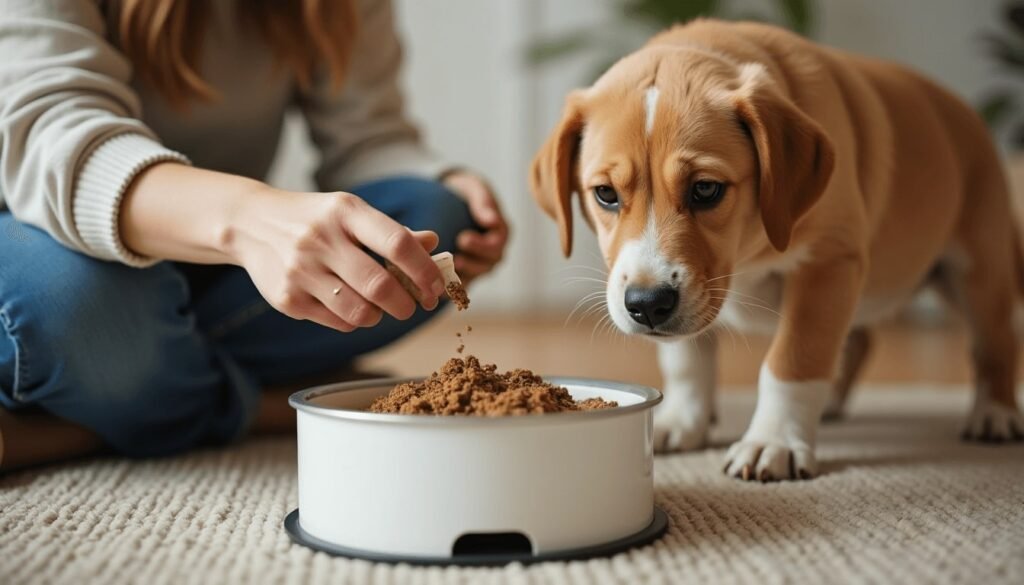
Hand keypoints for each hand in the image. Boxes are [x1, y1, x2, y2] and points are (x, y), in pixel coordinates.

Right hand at [227, 187, 446, 331]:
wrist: (251, 224)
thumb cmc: (316, 219)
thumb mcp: (351, 213)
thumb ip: (392, 232)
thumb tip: (434, 243)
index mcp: (346, 212)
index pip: (397, 243)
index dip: (424, 269)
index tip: (436, 286)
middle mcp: (321, 239)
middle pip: (380, 285)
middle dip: (406, 303)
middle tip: (412, 307)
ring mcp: (301, 270)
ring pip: (360, 311)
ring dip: (380, 316)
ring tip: (379, 307)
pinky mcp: (287, 298)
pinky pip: (337, 321)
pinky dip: (353, 320)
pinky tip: (349, 306)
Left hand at [442, 171, 509, 283]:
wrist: (454, 199)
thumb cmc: (466, 192)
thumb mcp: (474, 189)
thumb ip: (483, 202)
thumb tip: (492, 219)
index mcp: (500, 232)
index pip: (496, 244)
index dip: (481, 246)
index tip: (462, 238)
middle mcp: (493, 251)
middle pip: (488, 264)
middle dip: (471, 264)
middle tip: (453, 259)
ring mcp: (480, 264)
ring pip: (475, 276)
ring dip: (461, 276)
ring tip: (443, 274)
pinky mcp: (467, 273)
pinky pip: (462, 283)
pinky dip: (452, 287)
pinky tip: (437, 286)